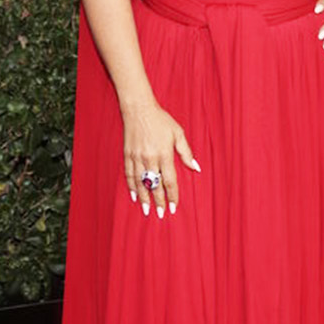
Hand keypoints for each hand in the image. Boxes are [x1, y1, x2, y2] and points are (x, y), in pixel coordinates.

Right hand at [123, 101, 200, 216]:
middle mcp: (150, 158)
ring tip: (146, 210)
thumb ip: (186, 152)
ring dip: (144, 198)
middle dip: (158, 201)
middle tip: (161, 214)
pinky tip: (135, 196)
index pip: (169, 180)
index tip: (174, 207)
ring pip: (141, 183)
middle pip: (155, 185)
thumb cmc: (161, 120)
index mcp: (164, 154)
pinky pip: (129, 175)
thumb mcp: (178, 133)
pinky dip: (132, 187)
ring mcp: (137, 158)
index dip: (172, 195)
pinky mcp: (127, 155)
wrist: (138, 109)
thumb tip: (196, 168)